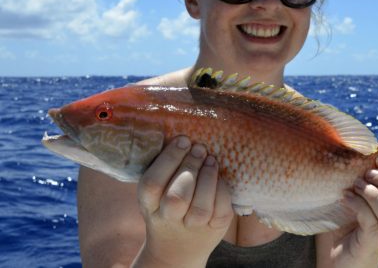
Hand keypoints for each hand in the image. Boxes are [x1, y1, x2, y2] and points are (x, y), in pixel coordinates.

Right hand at [132, 136, 233, 267]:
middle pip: (176, 197)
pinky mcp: (214, 229)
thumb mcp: (156, 194)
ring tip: (211, 160)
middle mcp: (168, 219)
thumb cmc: (166, 208)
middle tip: (199, 148)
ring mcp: (192, 228)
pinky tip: (219, 176)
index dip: (169, 159)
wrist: (176, 250)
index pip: (152, 183)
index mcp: (148, 206)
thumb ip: (165, 171)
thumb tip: (183, 134)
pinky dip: (222, 190)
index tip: (183, 139)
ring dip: (208, 178)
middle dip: (190, 167)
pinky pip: (221, 210)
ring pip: (200, 207)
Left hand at [331, 155, 377, 266]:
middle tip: (369, 173)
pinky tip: (347, 197)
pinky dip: (360, 206)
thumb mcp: (359, 188)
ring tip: (356, 185)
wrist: (337, 252)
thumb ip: (366, 169)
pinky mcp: (370, 245)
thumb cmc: (349, 214)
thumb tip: (361, 142)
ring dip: (375, 195)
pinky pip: (372, 225)